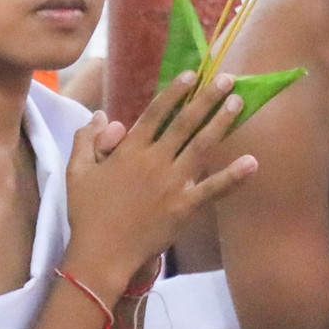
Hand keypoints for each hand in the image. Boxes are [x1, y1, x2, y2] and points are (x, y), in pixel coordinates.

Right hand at [64, 72, 257, 298]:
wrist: (101, 253)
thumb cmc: (86, 213)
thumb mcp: (76, 171)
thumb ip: (86, 139)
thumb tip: (101, 116)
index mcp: (129, 150)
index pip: (156, 112)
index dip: (175, 92)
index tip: (191, 74)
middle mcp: (155, 160)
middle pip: (185, 122)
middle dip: (207, 98)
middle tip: (227, 79)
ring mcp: (172, 183)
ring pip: (202, 146)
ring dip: (222, 122)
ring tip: (238, 103)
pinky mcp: (185, 207)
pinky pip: (213, 189)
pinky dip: (234, 176)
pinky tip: (252, 162)